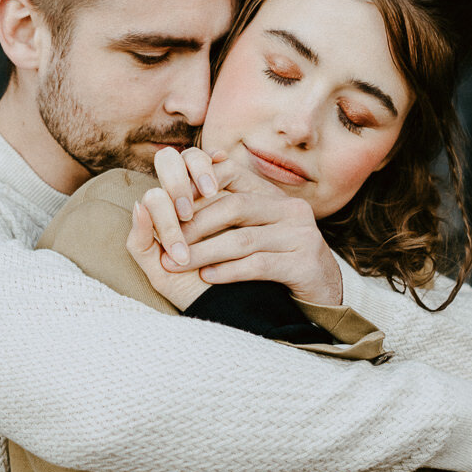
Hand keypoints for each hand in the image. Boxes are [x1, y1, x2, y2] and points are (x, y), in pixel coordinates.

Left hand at [138, 148, 343, 305]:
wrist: (318, 298)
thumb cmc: (268, 265)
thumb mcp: (240, 234)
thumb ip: (207, 215)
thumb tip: (152, 199)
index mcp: (270, 194)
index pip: (229, 172)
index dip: (195, 186)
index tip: (167, 208)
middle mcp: (288, 208)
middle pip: (233, 206)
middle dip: (194, 226)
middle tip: (166, 244)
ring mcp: (300, 234)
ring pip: (242, 239)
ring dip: (204, 252)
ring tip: (175, 265)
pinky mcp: (305, 262)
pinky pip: (259, 264)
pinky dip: (229, 271)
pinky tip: (207, 277)